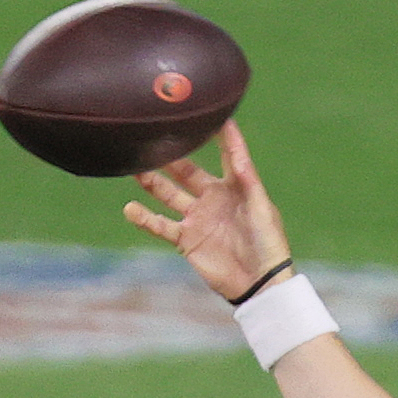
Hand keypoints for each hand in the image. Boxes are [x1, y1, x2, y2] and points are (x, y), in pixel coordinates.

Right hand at [123, 121, 294, 302]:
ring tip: (134, 168)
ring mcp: (197, 218)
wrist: (258, 283)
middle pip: (186, 171)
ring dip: (152, 182)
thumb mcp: (261, 209)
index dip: (221, 135)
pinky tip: (130, 208)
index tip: (209, 113)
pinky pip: (161, 225)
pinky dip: (145, 218)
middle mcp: (212, 198)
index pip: (227, 154)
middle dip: (171, 156)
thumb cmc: (268, 244)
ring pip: (169, 194)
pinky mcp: (186, 239)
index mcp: (235, 186)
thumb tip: (238, 157)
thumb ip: (248, 181)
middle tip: (153, 139)